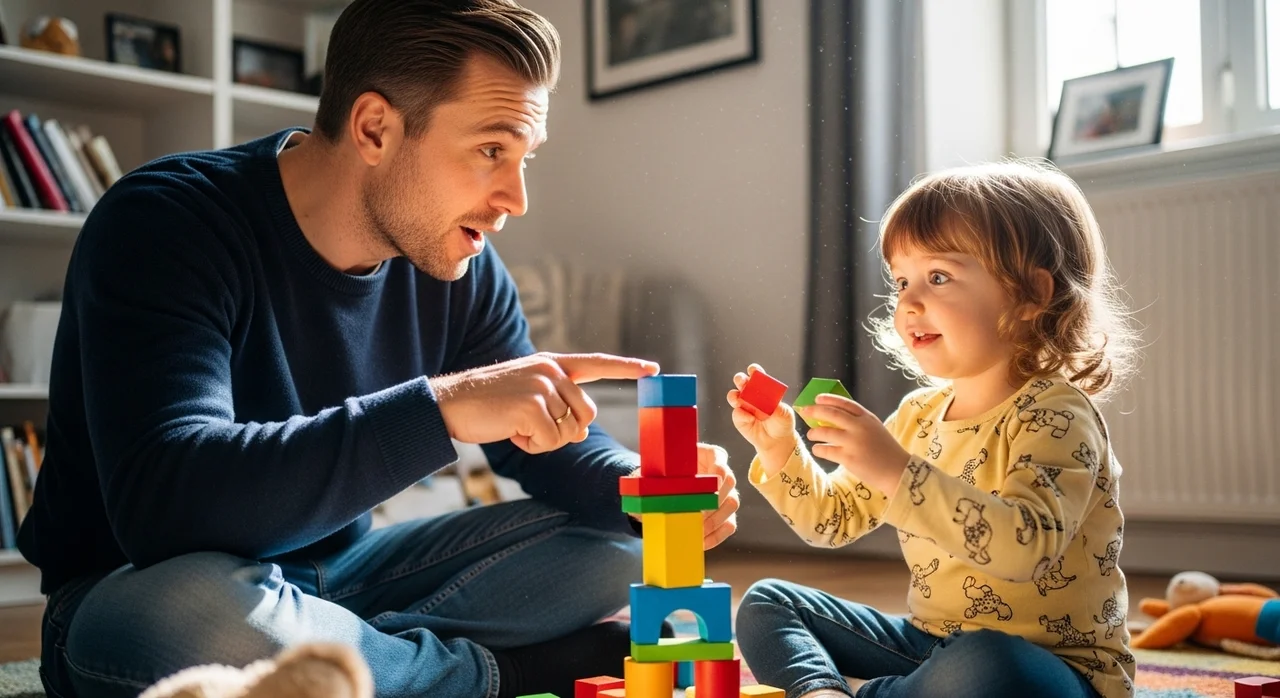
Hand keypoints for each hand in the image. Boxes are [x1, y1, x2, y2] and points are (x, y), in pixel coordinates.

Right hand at [431, 352, 658, 453]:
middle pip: (587, 415)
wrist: (449, 403)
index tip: (653, 369)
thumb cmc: (489, 404)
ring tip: (516, 425)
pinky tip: (511, 432)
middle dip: (563, 431)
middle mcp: (551, 370)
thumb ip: (558, 406)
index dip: (627, 367)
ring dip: (545, 441)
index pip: (597, 363)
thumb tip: (581, 431)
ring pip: (569, 432)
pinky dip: (532, 446)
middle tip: (529, 426)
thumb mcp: (528, 397)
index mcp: (552, 364)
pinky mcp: (531, 406)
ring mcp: (542, 386)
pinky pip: (550, 442)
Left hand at [624, 444, 738, 549]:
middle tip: (696, 513)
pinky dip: (716, 536)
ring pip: (732, 504)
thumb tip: (657, 491)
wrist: (661, 492)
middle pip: (729, 483)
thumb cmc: (660, 477)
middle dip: (713, 501)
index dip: (718, 472)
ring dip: (713, 520)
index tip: (711, 483)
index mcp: (708, 455)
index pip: (720, 458)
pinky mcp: (726, 513)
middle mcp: (722, 473)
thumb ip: (659, 478)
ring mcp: (727, 493)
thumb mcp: (656, 473)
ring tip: (694, 529)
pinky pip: (729, 525)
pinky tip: (700, 542)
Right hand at [727, 364, 798, 474]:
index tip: (753, 370)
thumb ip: (776, 405)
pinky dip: (742, 414)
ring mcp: (743, 406)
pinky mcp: (739, 418)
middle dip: (740, 379)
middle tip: (742, 382)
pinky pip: (736, 413)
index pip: (757, 376)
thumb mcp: (784, 412)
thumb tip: (766, 401)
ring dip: (734, 395)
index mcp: (763, 389)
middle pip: (741, 381)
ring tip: (739, 400)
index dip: (754, 371)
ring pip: (733, 395)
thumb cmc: (782, 422)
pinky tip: (751, 419)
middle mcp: (751, 394)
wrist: (777, 441)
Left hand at [800, 393, 910, 496]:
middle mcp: (860, 427)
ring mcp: (854, 442)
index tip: (817, 398)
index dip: (830, 399)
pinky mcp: (849, 458)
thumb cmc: (886, 451)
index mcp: (868, 418)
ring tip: (812, 434)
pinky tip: (818, 449)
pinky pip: (827, 450)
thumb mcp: (876, 429)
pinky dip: (819, 449)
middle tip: (805, 411)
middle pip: (832, 414)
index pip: (845, 403)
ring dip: (815, 432)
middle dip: (815, 410)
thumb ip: (859, 422)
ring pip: (826, 432)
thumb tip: (833, 418)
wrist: (898, 471)